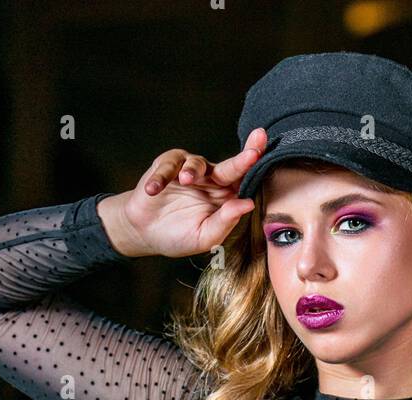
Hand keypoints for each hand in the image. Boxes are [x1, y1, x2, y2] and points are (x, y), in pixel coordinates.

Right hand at [97, 129, 267, 257]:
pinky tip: (153, 190)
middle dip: (242, 158)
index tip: (264, 154)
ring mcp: (190, 170)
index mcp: (225, 196)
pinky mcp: (167, 166)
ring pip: (197, 163)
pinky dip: (160, 178)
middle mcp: (211, 180)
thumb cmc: (179, 236)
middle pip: (230, 166)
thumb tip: (248, 204)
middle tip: (254, 151)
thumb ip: (225, 221)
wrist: (147, 233)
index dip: (254, 167)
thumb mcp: (204, 236)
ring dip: (192, 170)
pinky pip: (167, 167)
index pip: (244, 181)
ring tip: (185, 180)